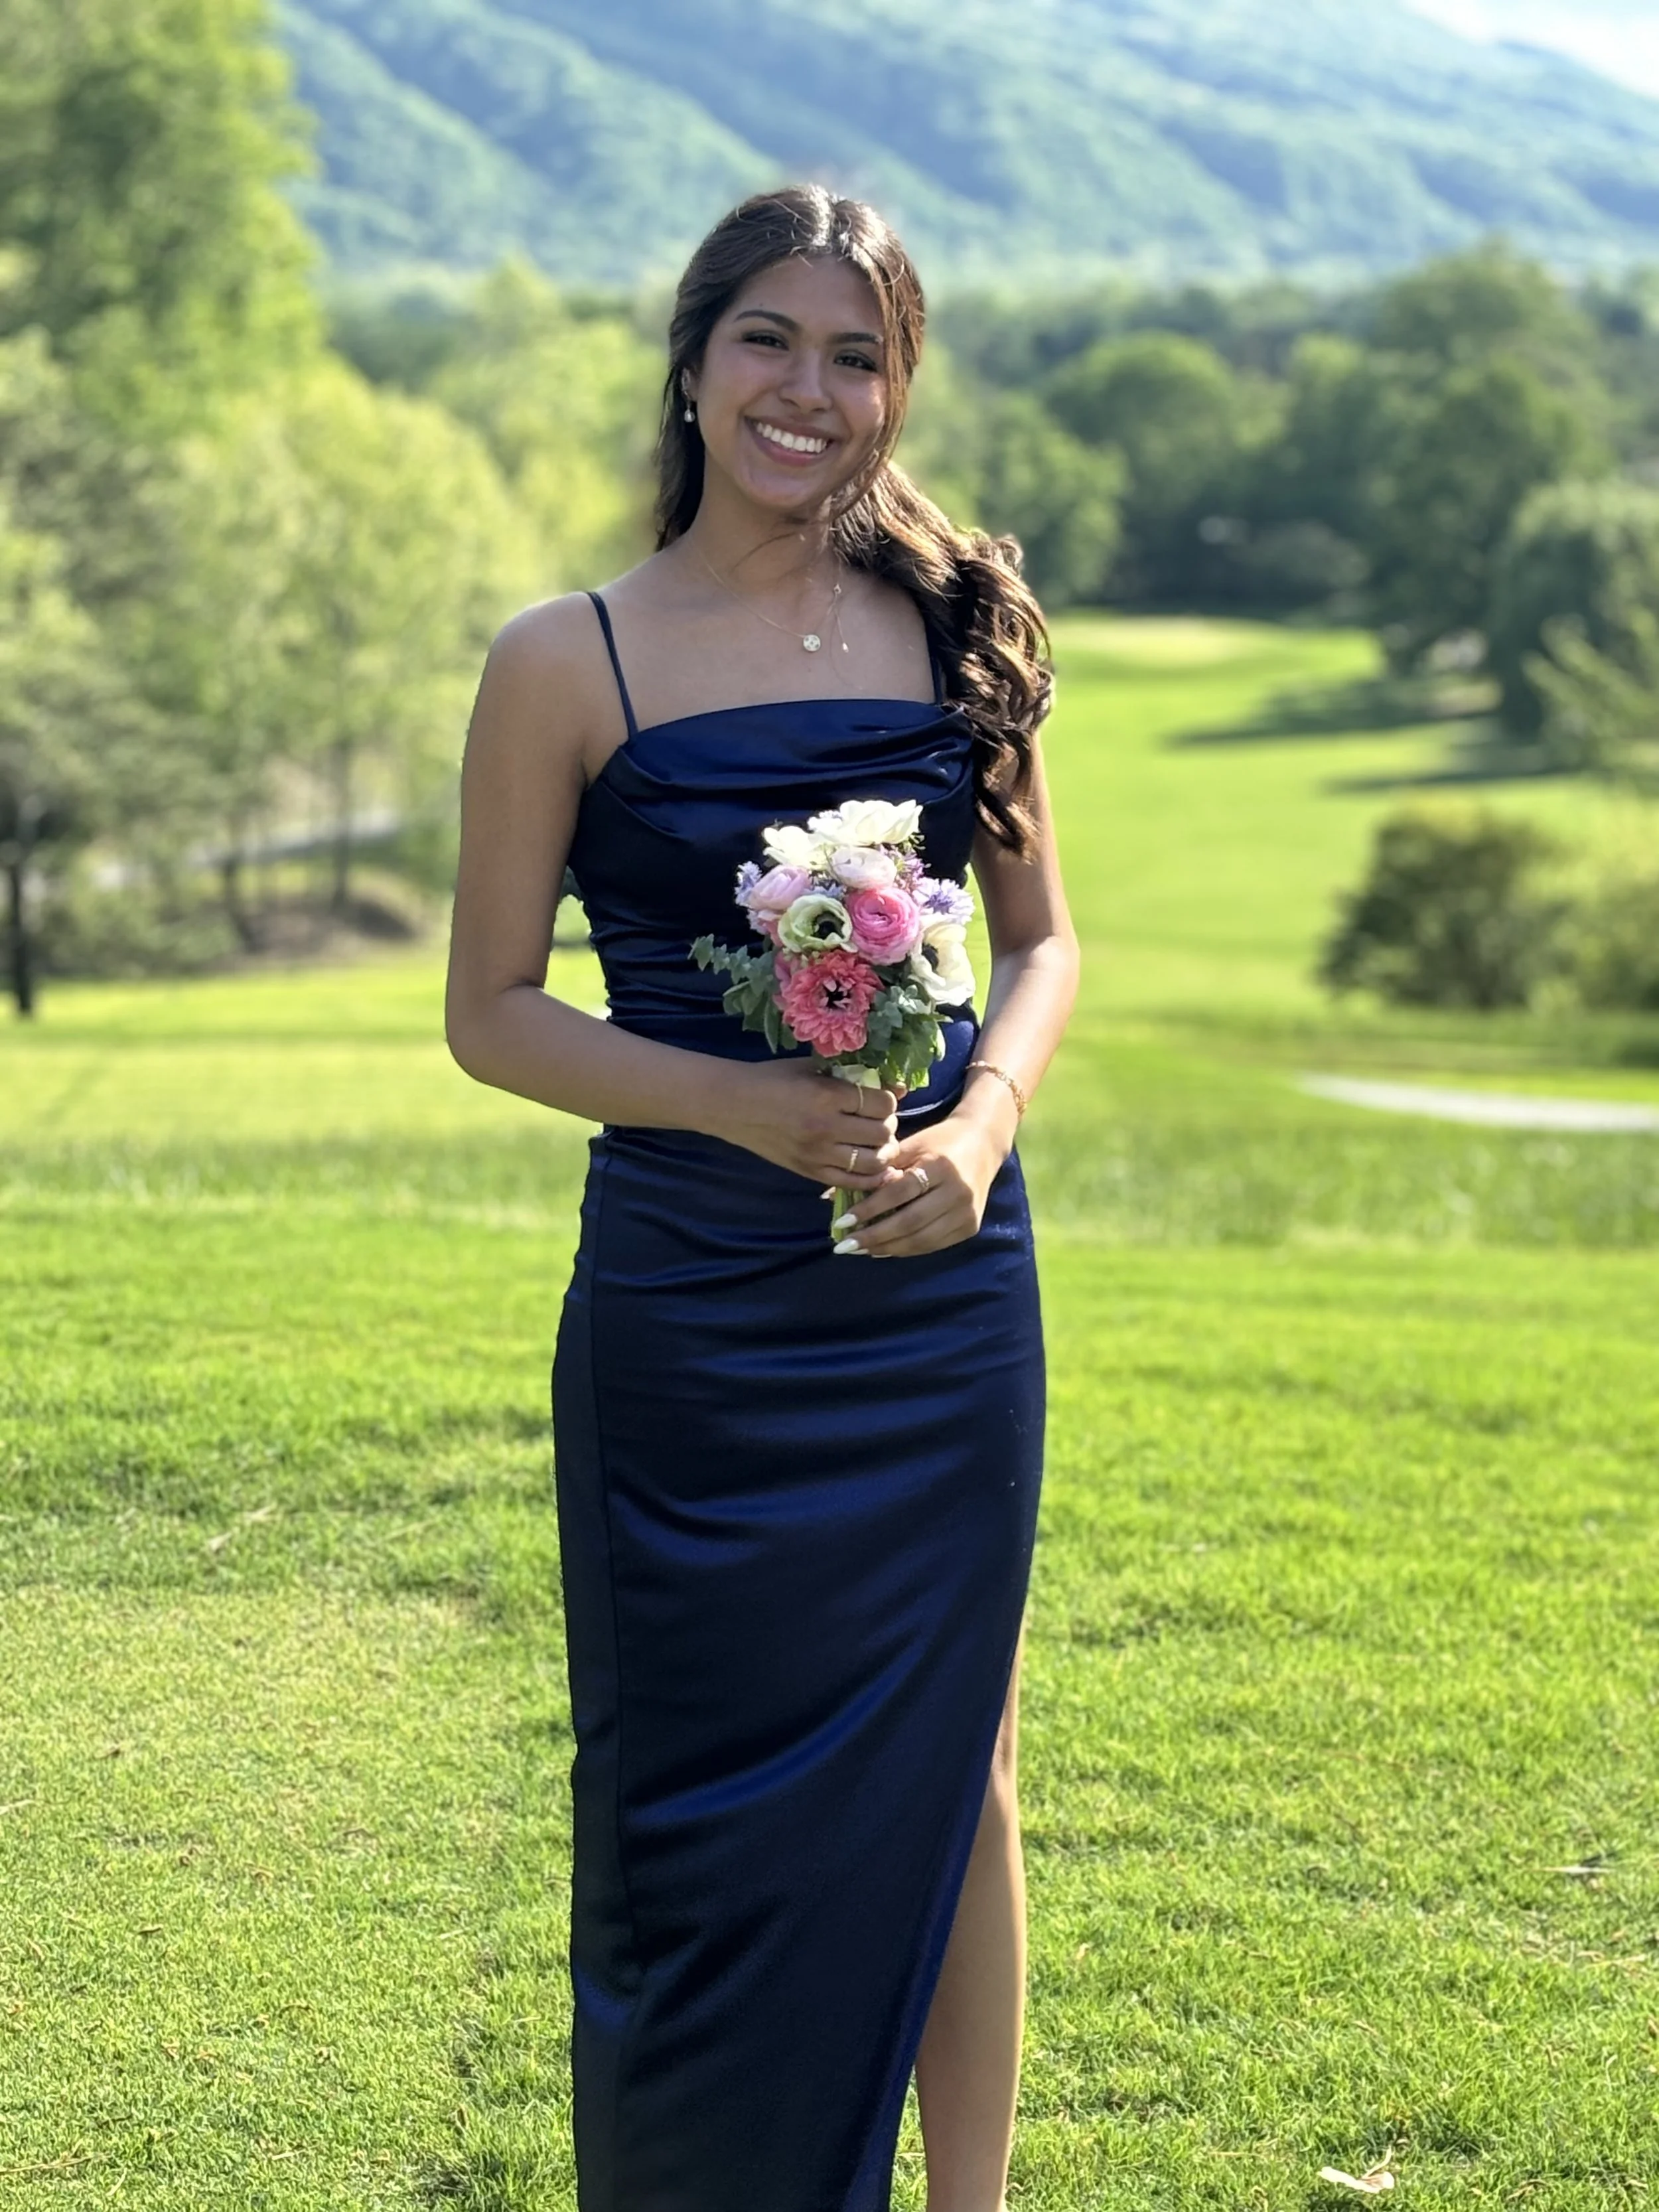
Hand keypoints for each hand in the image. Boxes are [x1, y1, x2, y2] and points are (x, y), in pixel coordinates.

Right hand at [715, 1058, 903, 1190]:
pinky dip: (870, 1177)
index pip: (881, 1104)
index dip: (888, 1101)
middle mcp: (825, 1127)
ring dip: (883, 1152)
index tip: (880, 1099)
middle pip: (882, 1133)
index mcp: (826, 1095)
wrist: (732, 1105)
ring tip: (876, 1143)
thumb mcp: (812, 1069)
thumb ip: (853, 1077)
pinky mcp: (809, 1172)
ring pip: (873, 1161)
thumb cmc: (771, 1079)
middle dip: (887, 1126)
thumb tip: (898, 1087)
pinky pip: (852, 1182)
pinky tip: (872, 1166)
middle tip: (878, 1121)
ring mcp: (817, 1154)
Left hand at [830, 1108, 1007, 1257]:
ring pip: (921, 1240)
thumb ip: (878, 1170)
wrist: (983, 1144)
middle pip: (910, 1222)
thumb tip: (835, 1196)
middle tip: (845, 1245)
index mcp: (941, 1166)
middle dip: (874, 1236)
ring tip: (860, 1250)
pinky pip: (933, 1245)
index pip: (899, 1193)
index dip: (869, 1209)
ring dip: (887, 1248)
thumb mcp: (910, 1146)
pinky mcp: (971, 1226)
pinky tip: (885, 1249)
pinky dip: (906, 1249)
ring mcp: (967, 1212)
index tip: (842, 1221)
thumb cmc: (939, 1142)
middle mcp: (958, 1192)